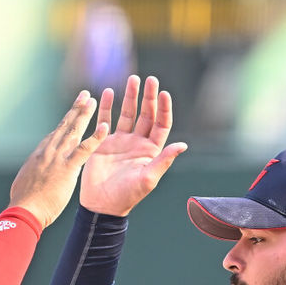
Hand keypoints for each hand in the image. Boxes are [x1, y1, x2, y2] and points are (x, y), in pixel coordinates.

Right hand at [9, 91, 108, 228]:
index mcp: (39, 155)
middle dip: (75, 110)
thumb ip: (32, 174)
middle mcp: (47, 151)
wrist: (25, 210)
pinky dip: (96, 138)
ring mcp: (57, 158)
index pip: (54, 135)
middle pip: (64, 126)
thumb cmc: (24, 203)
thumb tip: (31, 175)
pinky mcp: (67, 168)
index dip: (64, 123)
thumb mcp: (25, 182)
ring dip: (84, 114)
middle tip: (84, 96)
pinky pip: (84, 150)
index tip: (71, 114)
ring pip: (73, 131)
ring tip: (92, 100)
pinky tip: (105, 127)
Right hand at [79, 75, 187, 216]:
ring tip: (133, 79)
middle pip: (146, 114)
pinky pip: (106, 120)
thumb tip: (183, 145)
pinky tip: (109, 92)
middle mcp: (137, 143)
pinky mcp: (103, 143)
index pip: (161, 124)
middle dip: (148, 97)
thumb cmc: (127, 196)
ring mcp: (120, 142)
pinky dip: (107, 106)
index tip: (164, 93)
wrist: (101, 205)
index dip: (164, 109)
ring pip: (127, 114)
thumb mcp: (148, 179)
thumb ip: (164, 160)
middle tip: (150, 79)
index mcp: (151, 151)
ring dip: (130, 97)